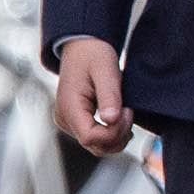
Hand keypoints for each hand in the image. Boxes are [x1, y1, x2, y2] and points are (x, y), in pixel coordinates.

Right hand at [54, 37, 131, 155]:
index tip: (127, 111)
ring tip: (125, 112)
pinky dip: (111, 133)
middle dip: (118, 135)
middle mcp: (65, 119)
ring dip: (116, 135)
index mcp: (70, 107)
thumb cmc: (93, 54)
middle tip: (129, 111)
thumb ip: (109, 96)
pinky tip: (120, 118)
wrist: (82, 46)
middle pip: (95, 146)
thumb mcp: (106, 70)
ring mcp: (69, 122)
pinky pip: (95, 138)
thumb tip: (112, 120)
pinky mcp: (76, 121)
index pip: (91, 137)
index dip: (114, 131)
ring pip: (96, 146)